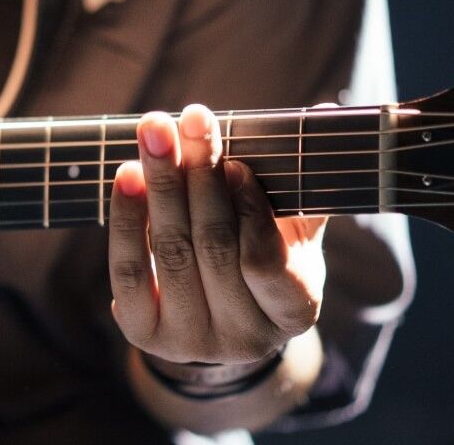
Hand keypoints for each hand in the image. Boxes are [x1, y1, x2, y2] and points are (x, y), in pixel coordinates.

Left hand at [109, 104, 326, 363]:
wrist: (216, 315)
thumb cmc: (263, 256)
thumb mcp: (292, 230)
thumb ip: (303, 181)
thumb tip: (325, 112)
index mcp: (293, 312)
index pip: (266, 262)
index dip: (250, 211)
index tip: (236, 164)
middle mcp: (243, 338)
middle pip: (213, 248)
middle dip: (200, 177)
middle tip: (192, 120)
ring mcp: (190, 341)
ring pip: (171, 253)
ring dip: (161, 185)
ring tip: (155, 132)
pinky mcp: (144, 332)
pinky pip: (129, 270)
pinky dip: (128, 219)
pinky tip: (128, 174)